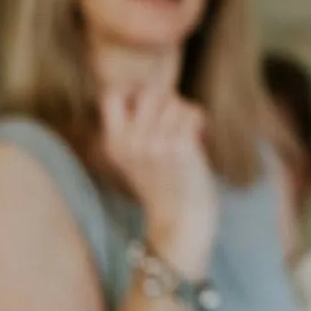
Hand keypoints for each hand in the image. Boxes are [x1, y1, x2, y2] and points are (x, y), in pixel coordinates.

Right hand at [101, 88, 218, 277]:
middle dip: (166, 99)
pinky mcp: (180, 147)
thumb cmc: (163, 185)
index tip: (148, 105)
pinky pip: (192, 112)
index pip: (110, 95)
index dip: (132, 90)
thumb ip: (134, 127)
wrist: (180, 222)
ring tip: (186, 130)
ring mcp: (154, 143)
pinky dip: (199, 119)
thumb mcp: (134, 158)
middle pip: (149, 91)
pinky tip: (199, 135)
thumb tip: (150, 88)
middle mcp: (130, 142)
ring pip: (174, 101)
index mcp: (113, 143)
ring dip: (185, 112)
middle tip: (172, 119)